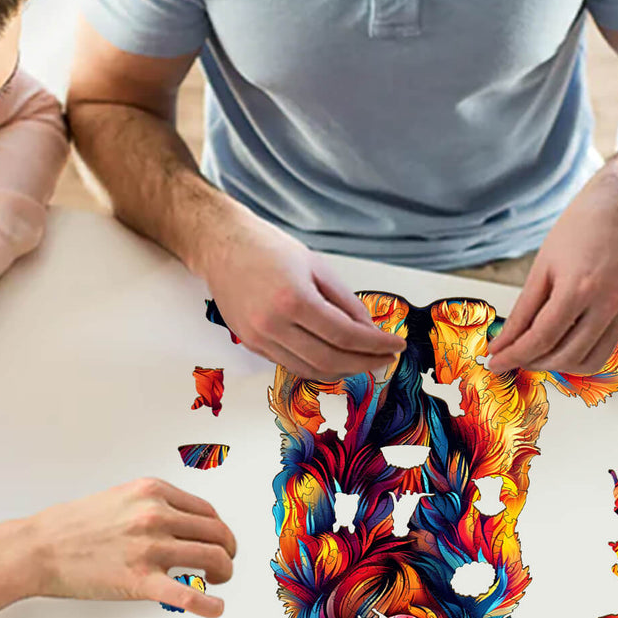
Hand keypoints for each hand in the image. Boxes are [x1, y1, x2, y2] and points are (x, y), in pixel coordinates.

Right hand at [0, 478, 237, 617]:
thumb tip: (184, 522)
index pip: (207, 511)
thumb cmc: (75, 525)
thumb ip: (154, 505)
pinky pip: (187, 595)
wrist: (39, 547)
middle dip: (228, 550)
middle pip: (216, 533)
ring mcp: (150, 547)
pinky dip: (209, 605)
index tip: (220, 541)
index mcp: (153, 492)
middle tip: (226, 564)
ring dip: (224, 571)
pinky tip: (217, 609)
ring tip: (219, 580)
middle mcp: (156, 515)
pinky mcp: (140, 581)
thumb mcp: (121, 498)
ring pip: (212, 558)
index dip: (219, 529)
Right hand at [194, 205, 404, 380]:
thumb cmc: (269, 249)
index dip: (375, 345)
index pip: (345, 335)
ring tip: (364, 362)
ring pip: (310, 370)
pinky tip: (335, 358)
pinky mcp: (250, 344)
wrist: (222, 246)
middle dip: (364, 363)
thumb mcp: (317, 267)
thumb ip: (346, 302)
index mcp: (293, 299)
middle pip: (330, 360)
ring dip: (343, 371)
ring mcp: (258, 338)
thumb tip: (370, 331)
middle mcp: (273, 325)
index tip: (396, 346)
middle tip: (385, 359)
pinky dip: (318, 366)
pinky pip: (291, 364)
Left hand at [486, 161, 617, 374]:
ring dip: (556, 366)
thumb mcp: (542, 266)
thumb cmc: (580, 229)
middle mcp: (606, 304)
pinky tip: (558, 347)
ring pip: (587, 362)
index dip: (514, 355)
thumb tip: (504, 341)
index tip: (494, 361)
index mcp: (578, 288)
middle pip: (564, 355)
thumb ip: (524, 310)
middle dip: (531, 362)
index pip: (541, 338)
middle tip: (510, 357)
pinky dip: (578, 357)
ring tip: (534, 354)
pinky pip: (603, 351)